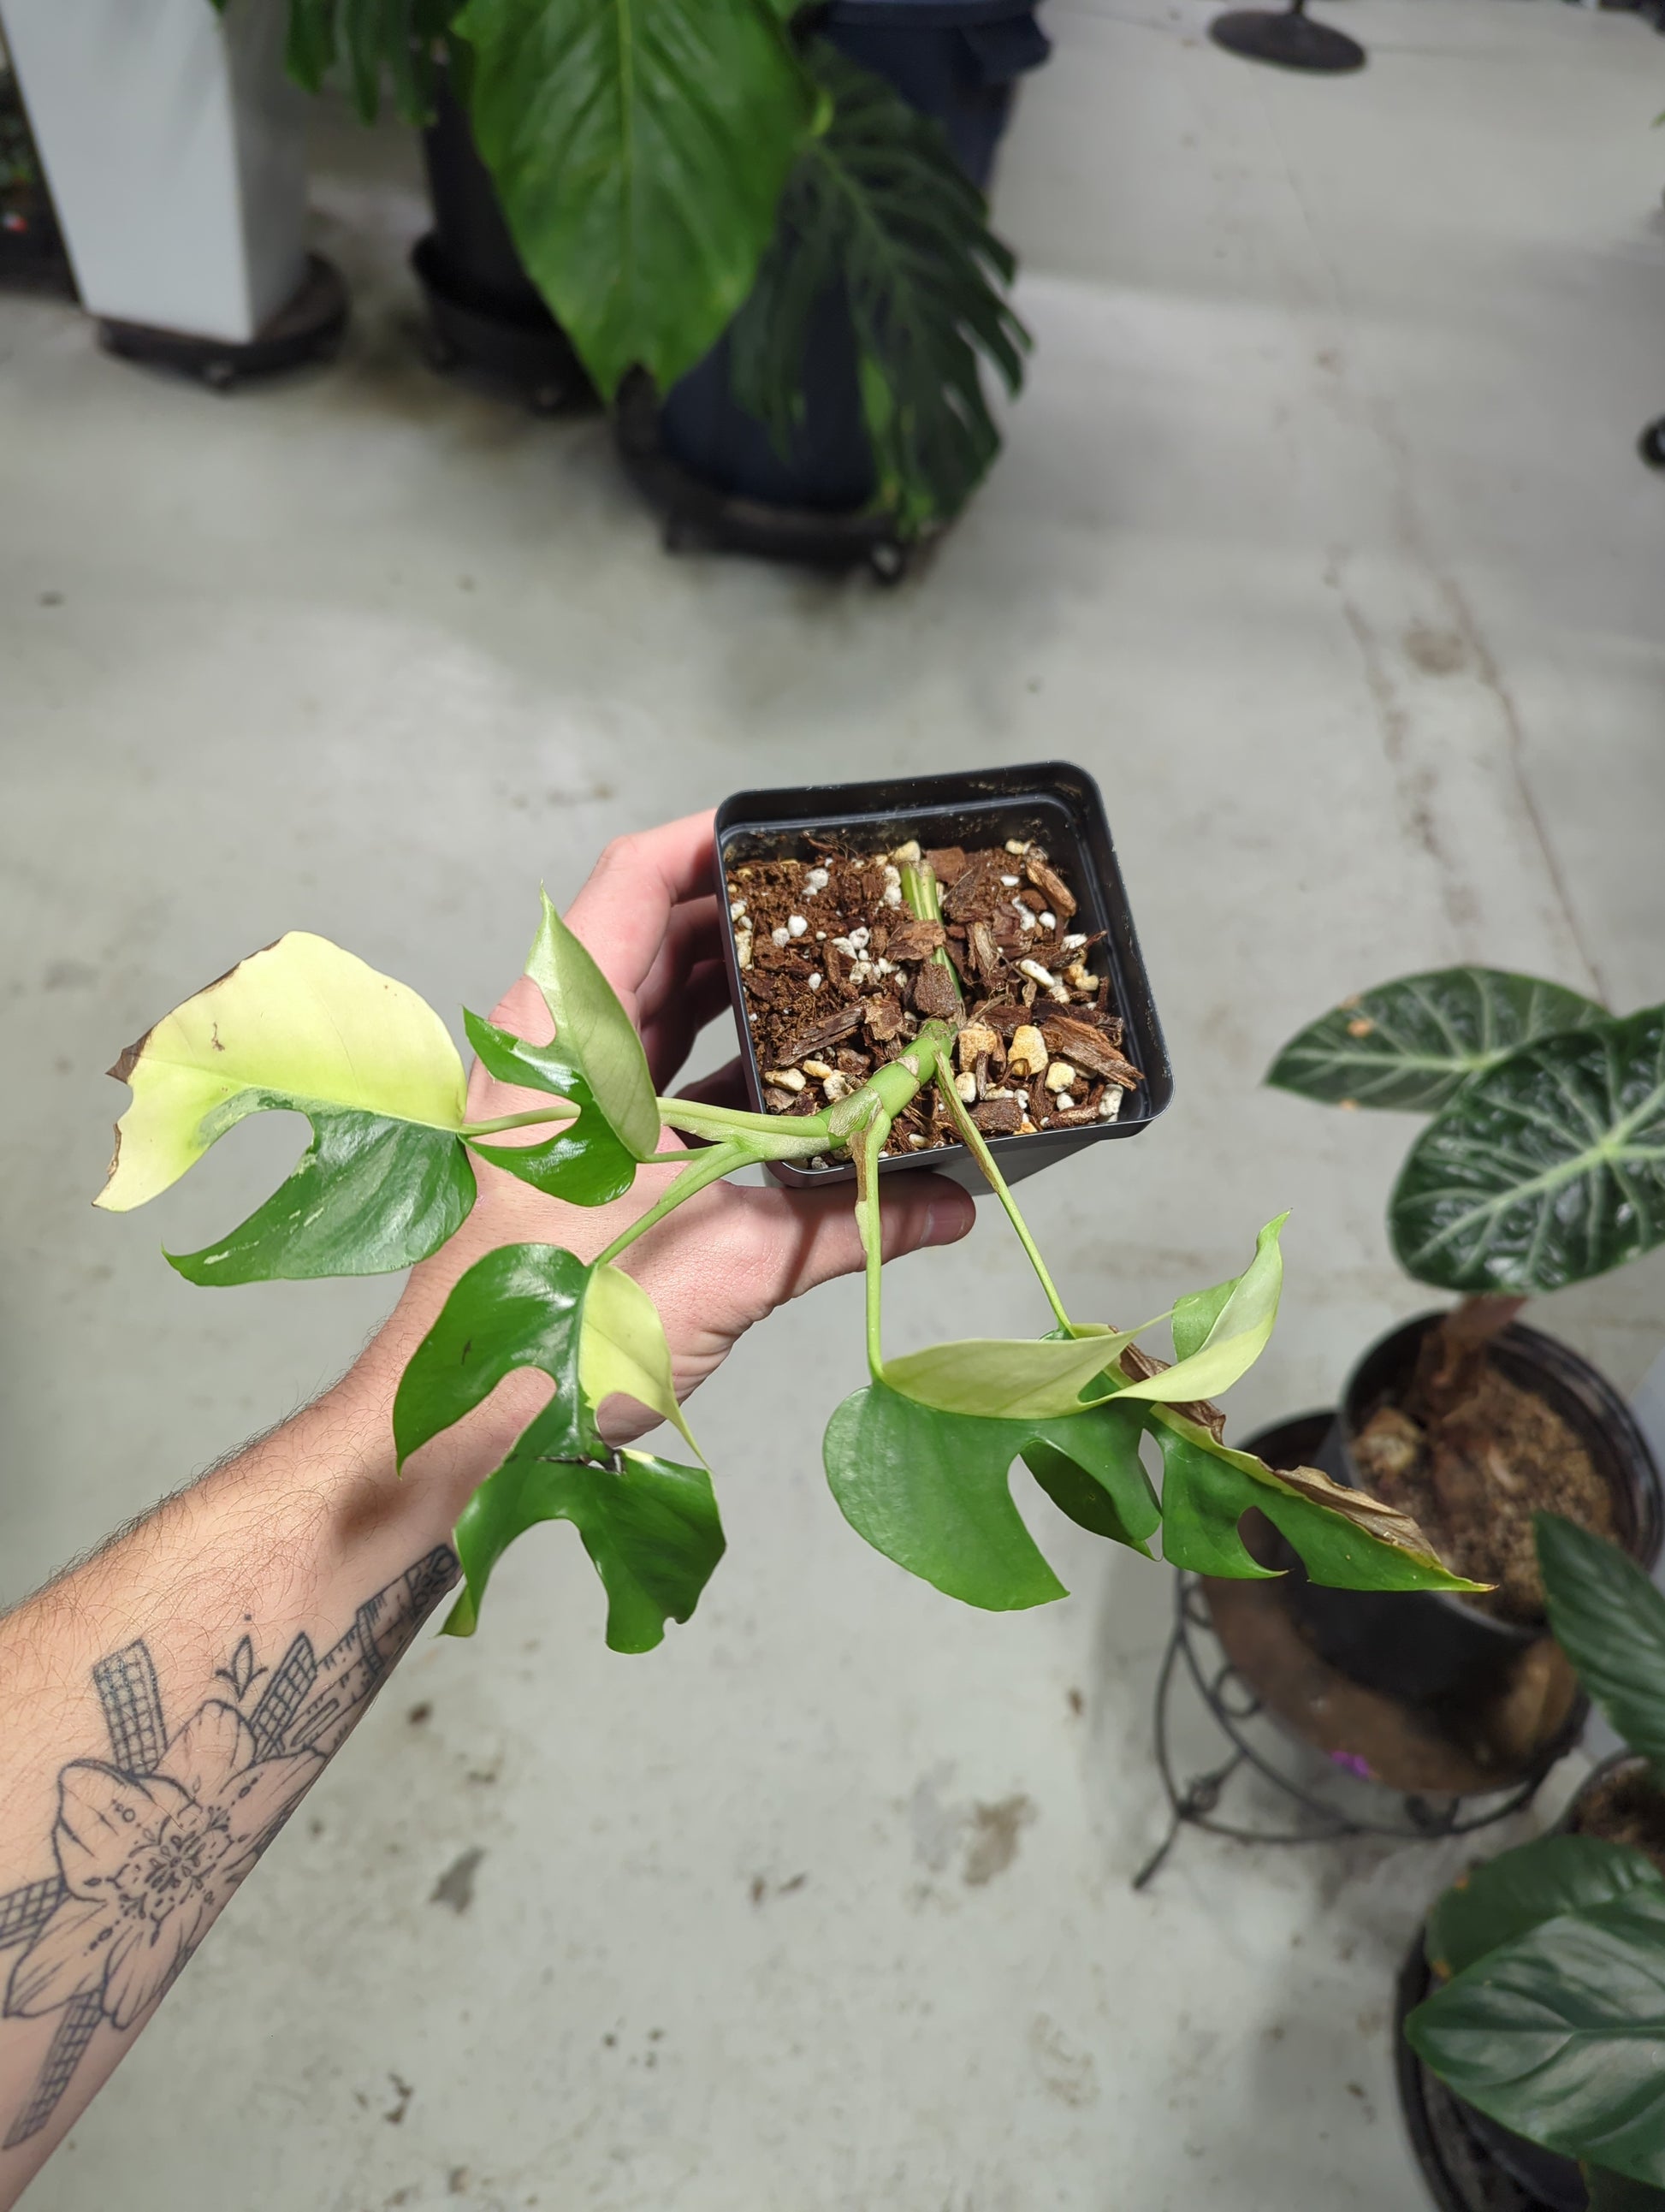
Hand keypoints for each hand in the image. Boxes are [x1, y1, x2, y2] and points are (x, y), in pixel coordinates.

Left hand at [369, 811, 972, 1482]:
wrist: (459, 1430)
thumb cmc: (551, 1332)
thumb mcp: (719, 1263)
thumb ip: (838, 1223)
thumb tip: (945, 1207)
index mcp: (564, 1042)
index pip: (631, 886)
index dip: (711, 841)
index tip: (797, 835)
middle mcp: (556, 1058)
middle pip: (657, 942)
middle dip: (756, 924)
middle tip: (851, 916)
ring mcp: (564, 1108)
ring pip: (663, 1016)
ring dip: (748, 1001)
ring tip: (845, 989)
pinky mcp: (580, 1161)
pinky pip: (663, 1088)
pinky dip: (730, 1078)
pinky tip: (806, 1096)